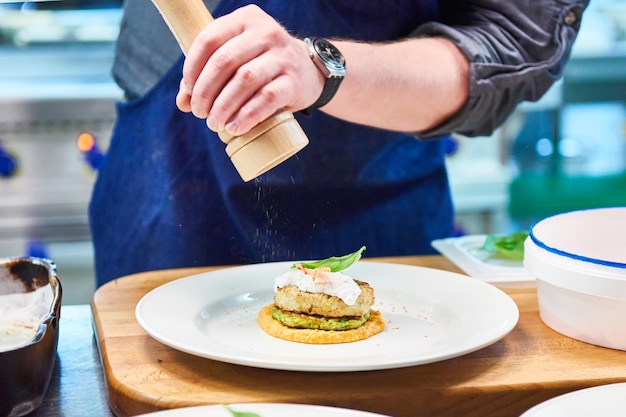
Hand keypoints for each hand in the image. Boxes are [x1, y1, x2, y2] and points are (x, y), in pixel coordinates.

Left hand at [175, 5, 322, 135]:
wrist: (309, 73)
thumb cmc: (262, 66)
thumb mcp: (237, 59)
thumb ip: (207, 75)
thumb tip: (183, 102)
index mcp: (245, 20)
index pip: (209, 39)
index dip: (192, 68)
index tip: (188, 92)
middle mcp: (265, 32)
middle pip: (224, 61)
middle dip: (205, 91)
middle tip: (200, 113)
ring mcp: (282, 56)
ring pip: (244, 80)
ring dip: (223, 106)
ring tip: (215, 123)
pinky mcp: (294, 81)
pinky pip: (267, 98)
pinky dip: (247, 115)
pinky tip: (235, 127)